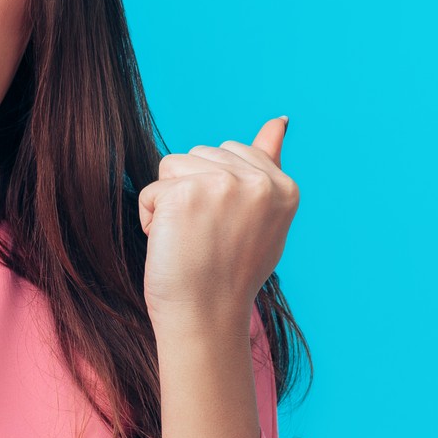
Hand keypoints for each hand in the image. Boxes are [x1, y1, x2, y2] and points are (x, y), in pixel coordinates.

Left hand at [136, 117, 298, 331]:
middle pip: (200, 154)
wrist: (207, 318)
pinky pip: (152, 191)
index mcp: (285, 186)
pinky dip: (152, 219)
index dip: (216, 191)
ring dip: (170, 204)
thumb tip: (280, 120)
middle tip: (209, 239)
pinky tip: (173, 246)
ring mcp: (224, 184)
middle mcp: (259, 182)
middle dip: (192, 192)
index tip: (227, 231)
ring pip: (173, 167)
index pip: (231, 152)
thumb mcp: (264, 219)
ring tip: (191, 240)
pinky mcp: (186, 193)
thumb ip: (269, 167)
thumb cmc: (229, 273)